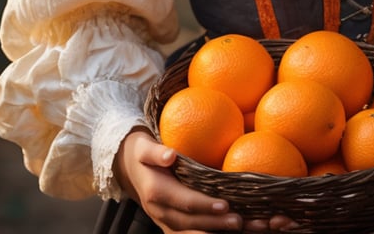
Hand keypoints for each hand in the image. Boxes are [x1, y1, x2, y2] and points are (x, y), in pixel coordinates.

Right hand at [114, 128, 294, 231]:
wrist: (128, 170)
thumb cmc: (142, 153)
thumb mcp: (143, 147)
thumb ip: (155, 151)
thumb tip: (170, 155)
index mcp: (157, 194)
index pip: (184, 203)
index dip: (204, 206)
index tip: (225, 205)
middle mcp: (162, 214)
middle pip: (192, 224)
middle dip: (216, 225)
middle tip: (241, 222)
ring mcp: (168, 223)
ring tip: (245, 228)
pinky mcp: (175, 227)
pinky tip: (238, 230)